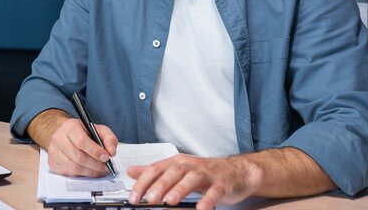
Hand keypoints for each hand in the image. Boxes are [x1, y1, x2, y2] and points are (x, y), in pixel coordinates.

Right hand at [47, 117, 118, 176]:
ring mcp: (54, 152)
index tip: (106, 157)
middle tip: (105, 167)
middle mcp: (59, 138)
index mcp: (70, 127)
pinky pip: (69, 173)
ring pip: (74, 167)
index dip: (95, 151)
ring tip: (100, 171)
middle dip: (95, 164)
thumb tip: (111, 152)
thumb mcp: (98, 129)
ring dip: (90, 171)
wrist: (64, 134)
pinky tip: (90, 171)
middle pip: (78, 157)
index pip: (81, 141)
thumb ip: (108, 138)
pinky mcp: (53, 163)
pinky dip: (82, 175)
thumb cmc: (82, 132)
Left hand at [127, 154, 262, 209]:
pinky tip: (201, 208)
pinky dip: (207, 200)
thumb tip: (131, 171)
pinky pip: (214, 191)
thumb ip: (155, 171)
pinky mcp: (221, 183)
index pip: (155, 169)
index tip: (133, 198)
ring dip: (179, 189)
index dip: (142, 183)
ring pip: (191, 178)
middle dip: (159, 185)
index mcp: (176, 163)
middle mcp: (190, 165)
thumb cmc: (205, 172)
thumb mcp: (177, 169)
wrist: (236, 171)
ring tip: (169, 201)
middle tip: (148, 199)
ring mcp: (206, 174)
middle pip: (172, 172)